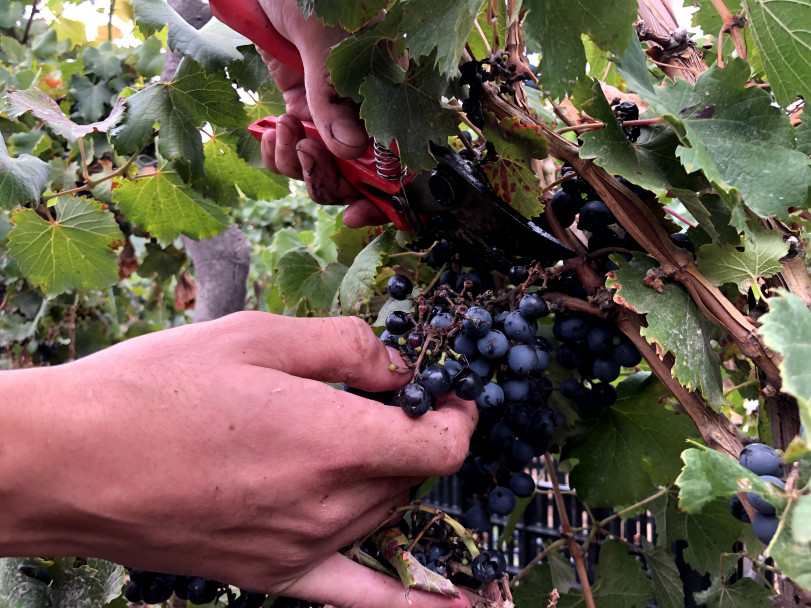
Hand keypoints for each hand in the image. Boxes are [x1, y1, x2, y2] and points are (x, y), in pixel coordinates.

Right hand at [1, 313, 475, 607]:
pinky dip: (418, 602)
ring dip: (392, 479)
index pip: (441, 444)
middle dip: (414, 436)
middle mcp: (329, 503)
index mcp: (334, 438)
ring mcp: (303, 547)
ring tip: (363, 445)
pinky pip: (363, 598)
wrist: (70, 461)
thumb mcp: (257, 335)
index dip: (458, 415)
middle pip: (413, 476)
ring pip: (387, 514)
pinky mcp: (273, 575)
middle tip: (388, 403)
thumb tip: (398, 364)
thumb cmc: (155, 388)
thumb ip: (345, 345)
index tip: (449, 395)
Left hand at [257, 0, 389, 227]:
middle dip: (328, 180)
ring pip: (320, 168)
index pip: (402, 158)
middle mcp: (366, 112)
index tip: (357, 213)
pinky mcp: (301, 108)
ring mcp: (332, 113)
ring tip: (284, 128)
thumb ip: (333, 96)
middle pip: (356, 176)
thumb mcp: (325, 40)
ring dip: (297, 163)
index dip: (386, 197)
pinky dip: (278, 152)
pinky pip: (292, 150)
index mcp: (391, 94)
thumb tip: (348, 150)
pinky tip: (272, 131)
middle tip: (308, 154)